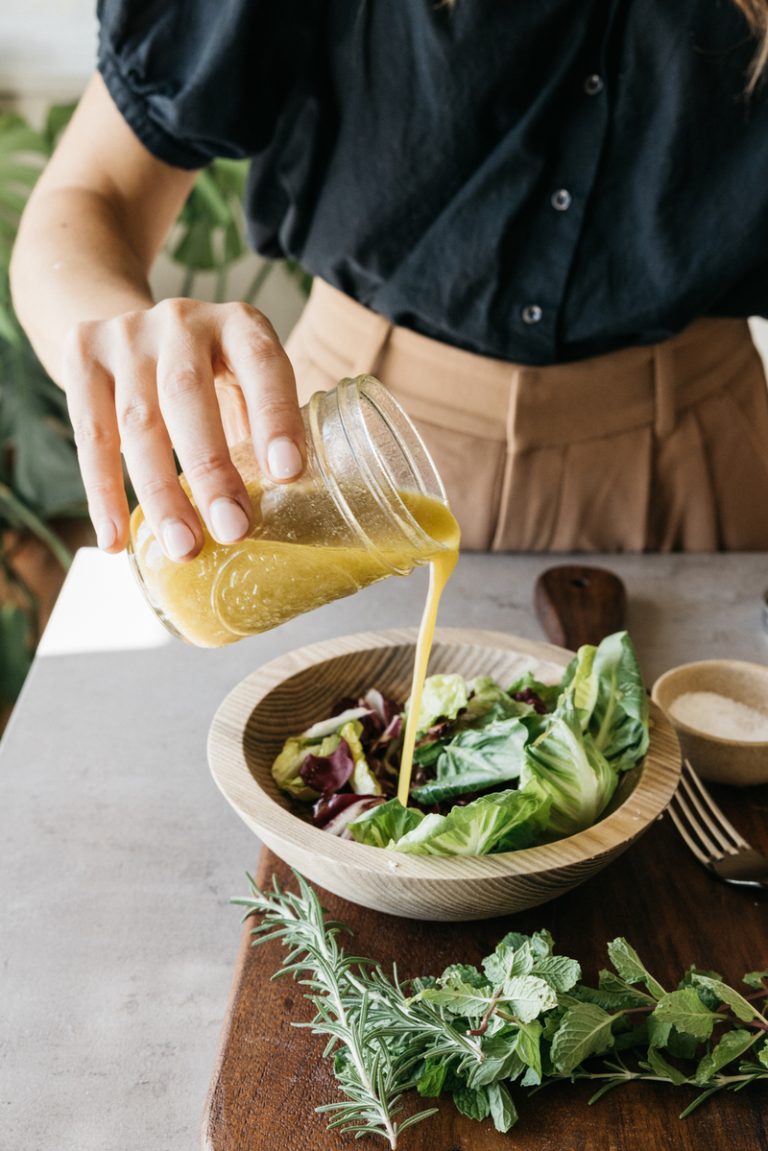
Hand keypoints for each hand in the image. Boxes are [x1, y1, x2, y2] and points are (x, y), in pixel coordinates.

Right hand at [63, 297, 304, 559]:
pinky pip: (91, 434)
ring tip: (184, 548)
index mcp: (239, 324)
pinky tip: (115, 540)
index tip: (287, 473)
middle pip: (189, 395)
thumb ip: (262, 432)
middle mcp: (182, 321)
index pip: (262, 364)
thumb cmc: (209, 377)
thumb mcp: (245, 385)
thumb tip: (285, 514)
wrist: (130, 326)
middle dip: (212, 469)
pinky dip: (103, 493)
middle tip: (233, 530)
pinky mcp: (83, 356)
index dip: (275, 416)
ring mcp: (127, 335)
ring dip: (161, 494)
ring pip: (138, 422)